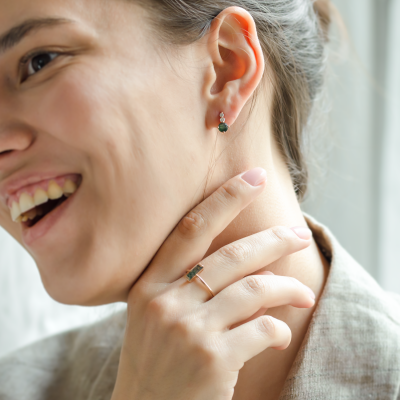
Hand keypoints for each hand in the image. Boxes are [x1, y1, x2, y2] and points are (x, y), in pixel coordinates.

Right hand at [111, 168, 314, 399]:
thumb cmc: (154, 359)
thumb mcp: (155, 314)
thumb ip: (182, 282)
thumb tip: (238, 256)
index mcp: (149, 284)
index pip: (191, 229)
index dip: (225, 199)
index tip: (253, 177)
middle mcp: (166, 301)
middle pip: (232, 255)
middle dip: (272, 240)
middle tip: (298, 235)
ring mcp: (189, 330)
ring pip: (254, 289)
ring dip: (287, 288)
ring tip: (304, 293)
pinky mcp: (213, 359)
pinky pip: (262, 329)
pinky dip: (279, 328)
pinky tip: (280, 333)